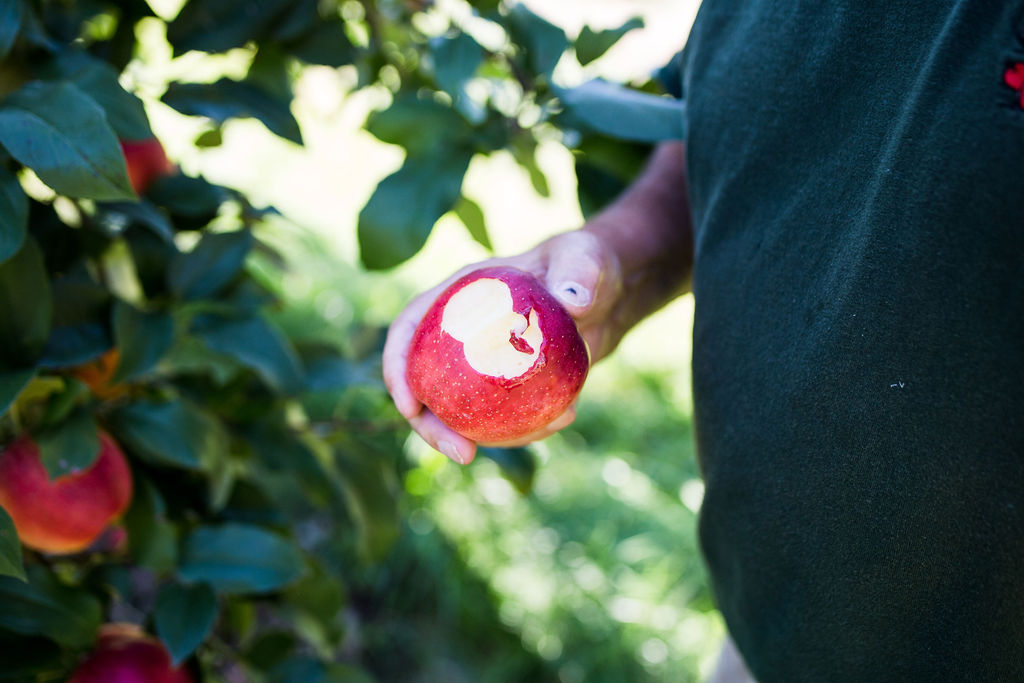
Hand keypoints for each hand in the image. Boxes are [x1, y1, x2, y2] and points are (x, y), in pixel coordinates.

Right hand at [382, 230, 622, 464]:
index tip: (409, 406)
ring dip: (484, 438)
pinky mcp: (511, 386)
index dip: (398, 367)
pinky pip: (506, 416)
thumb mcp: (584, 258)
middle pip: (426, 383)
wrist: (608, 293)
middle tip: (462, 453)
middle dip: (432, 427)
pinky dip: (528, 427)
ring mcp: (485, 364)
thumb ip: (579, 272)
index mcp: (459, 296)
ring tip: (529, 440)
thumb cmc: (584, 264)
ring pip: (463, 410)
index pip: (409, 329)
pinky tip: (562, 420)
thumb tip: (576, 304)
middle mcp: (463, 334)